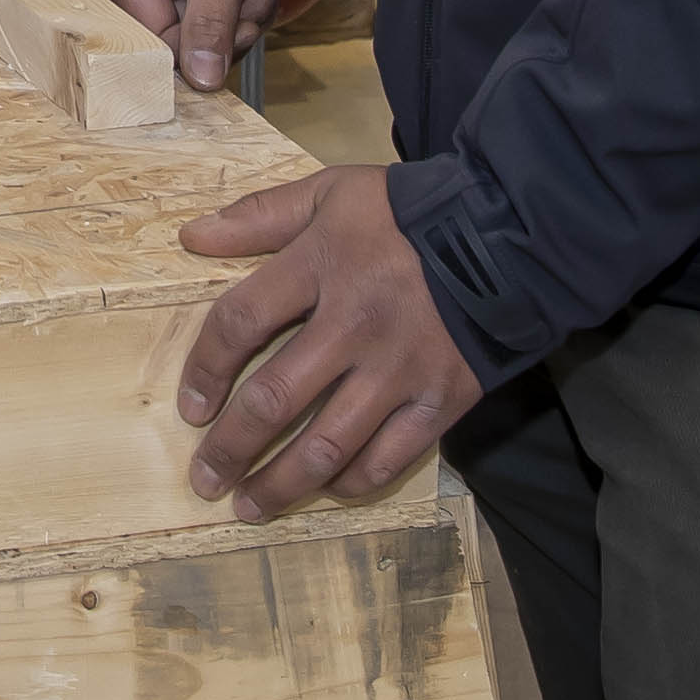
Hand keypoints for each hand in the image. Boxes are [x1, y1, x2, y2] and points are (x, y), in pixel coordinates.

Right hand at [92, 0, 285, 90]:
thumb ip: (209, 27)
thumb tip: (202, 82)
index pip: (159, 45)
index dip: (207, 47)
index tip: (245, 26)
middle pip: (184, 48)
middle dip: (233, 25)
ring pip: (207, 41)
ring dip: (246, 15)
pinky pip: (217, 29)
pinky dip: (246, 10)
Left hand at [171, 167, 485, 520]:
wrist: (509, 236)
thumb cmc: (409, 214)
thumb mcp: (331, 193)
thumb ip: (260, 216)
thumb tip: (191, 236)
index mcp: (320, 266)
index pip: (241, 322)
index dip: (206, 369)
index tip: (189, 408)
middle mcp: (355, 326)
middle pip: (275, 398)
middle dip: (231, 447)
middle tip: (204, 479)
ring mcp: (400, 371)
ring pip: (328, 444)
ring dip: (281, 483)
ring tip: (249, 506)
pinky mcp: (441, 401)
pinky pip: (389, 458)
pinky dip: (352, 482)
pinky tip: (325, 490)